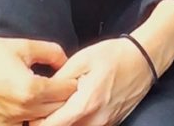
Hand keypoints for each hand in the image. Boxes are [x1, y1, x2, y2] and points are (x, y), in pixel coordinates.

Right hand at [0, 30, 76, 125]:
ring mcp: (6, 122)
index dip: (71, 83)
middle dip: (62, 98)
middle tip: (62, 87)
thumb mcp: (23, 46)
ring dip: (45, 111)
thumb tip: (65, 61)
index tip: (73, 77)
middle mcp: (20, 111)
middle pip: (55, 110)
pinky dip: (26, 118)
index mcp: (31, 89)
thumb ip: (50, 53)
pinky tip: (26, 106)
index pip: (65, 93)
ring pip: (38, 121)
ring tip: (45, 96)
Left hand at [29, 37, 154, 125]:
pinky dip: (77, 122)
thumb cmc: (113, 55)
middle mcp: (96, 120)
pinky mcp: (111, 123)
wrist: (144, 60)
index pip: (54, 125)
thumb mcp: (83, 59)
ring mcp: (105, 124)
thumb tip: (44, 91)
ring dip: (64, 122)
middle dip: (50, 122)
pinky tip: (73, 108)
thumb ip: (61, 78)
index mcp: (86, 104)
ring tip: (56, 108)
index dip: (37, 123)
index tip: (29, 115)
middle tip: (39, 111)